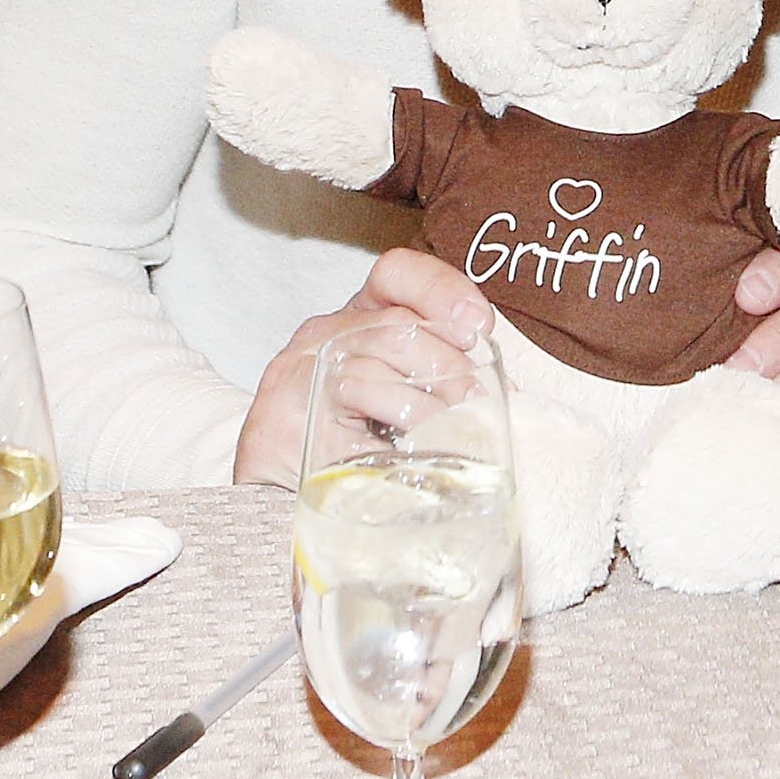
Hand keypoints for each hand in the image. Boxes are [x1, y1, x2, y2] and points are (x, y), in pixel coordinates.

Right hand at [231, 248, 494, 484]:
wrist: (277, 505)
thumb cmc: (350, 452)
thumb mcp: (401, 402)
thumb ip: (437, 375)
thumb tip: (503, 383)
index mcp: (358, 320)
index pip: (397, 273)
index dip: (443, 289)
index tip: (480, 325)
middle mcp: (324, 332)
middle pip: (400, 321)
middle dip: (450, 360)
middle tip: (477, 398)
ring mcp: (300, 364)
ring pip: (382, 351)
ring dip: (431, 391)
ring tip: (453, 423)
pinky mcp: (285, 401)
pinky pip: (356, 389)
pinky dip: (399, 411)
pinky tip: (414, 438)